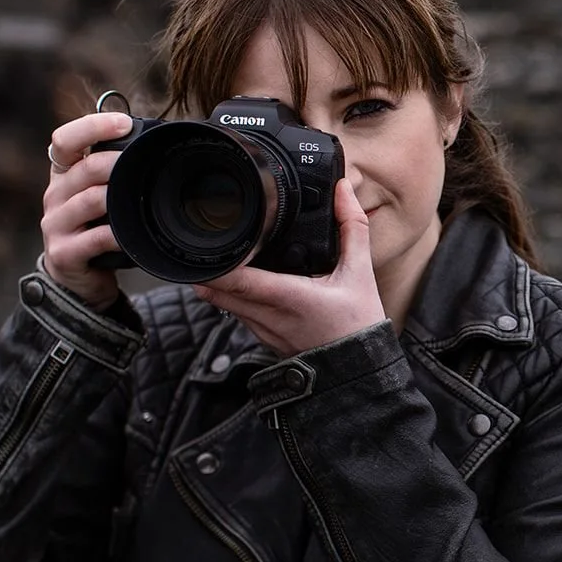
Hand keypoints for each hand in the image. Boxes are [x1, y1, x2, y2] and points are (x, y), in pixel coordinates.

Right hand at [41, 112, 133, 309]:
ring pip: (89, 200)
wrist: (79, 280)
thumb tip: (154, 145)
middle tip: (141, 161)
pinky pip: (95, 239)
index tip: (123, 123)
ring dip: (117, 195)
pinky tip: (132, 233)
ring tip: (138, 194)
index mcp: (63, 175)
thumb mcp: (99, 197)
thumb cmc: (95, 230)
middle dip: (115, 162)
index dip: (91, 126)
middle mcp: (54, 195)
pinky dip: (117, 234)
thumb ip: (114, 173)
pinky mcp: (64, 253)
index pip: (64, 139)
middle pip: (83, 169)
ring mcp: (55, 225)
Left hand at [193, 179, 385, 357]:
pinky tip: (242, 282)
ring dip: (217, 282)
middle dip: (206, 267)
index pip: (238, 280)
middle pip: (217, 291)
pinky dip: (232, 297)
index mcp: (289, 297)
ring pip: (223, 304)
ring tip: (219, 256)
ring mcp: (262, 331)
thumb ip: (351, 228)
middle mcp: (269, 317)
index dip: (215, 263)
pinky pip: (237, 314)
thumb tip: (343, 191)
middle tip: (201, 241)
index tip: (204, 244)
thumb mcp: (360, 273)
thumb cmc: (359, 325)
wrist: (358, 370)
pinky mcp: (263, 339)